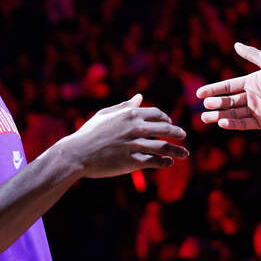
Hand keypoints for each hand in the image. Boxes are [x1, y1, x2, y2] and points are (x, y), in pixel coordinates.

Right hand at [55, 94, 188, 177]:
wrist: (77, 153)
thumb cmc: (89, 133)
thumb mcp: (105, 114)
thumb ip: (125, 106)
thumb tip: (140, 96)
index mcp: (129, 114)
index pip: (157, 113)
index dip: (166, 118)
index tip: (170, 123)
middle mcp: (135, 128)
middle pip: (165, 129)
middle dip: (177, 133)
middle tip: (183, 136)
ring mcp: (134, 145)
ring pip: (163, 147)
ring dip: (177, 150)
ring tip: (184, 154)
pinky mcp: (131, 162)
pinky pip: (154, 161)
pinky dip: (165, 162)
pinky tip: (169, 163)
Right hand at [197, 42, 260, 130]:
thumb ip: (252, 55)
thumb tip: (236, 44)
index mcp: (252, 82)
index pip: (228, 87)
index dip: (214, 89)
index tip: (199, 94)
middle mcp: (253, 97)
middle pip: (229, 101)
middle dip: (215, 104)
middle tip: (204, 106)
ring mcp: (258, 110)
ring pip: (234, 114)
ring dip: (220, 115)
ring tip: (206, 118)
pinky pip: (245, 123)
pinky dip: (233, 124)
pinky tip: (222, 122)